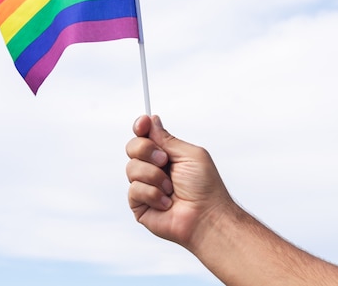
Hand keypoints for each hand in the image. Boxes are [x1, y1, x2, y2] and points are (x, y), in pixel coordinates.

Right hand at [125, 115, 233, 250]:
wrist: (206, 216)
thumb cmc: (204, 187)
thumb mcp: (189, 154)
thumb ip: (167, 138)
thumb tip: (152, 120)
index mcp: (165, 154)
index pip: (144, 135)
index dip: (140, 126)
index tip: (143, 123)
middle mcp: (153, 168)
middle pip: (132, 147)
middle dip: (147, 151)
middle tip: (164, 161)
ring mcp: (145, 186)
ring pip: (131, 168)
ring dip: (154, 176)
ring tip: (171, 188)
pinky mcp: (139, 204)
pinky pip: (134, 189)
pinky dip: (153, 194)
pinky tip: (166, 202)